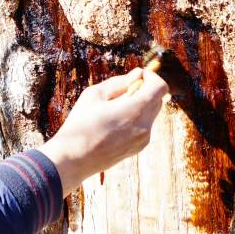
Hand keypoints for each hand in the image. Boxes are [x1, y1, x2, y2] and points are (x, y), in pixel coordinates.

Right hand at [41, 68, 167, 194]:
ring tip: (112, 111)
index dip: (150, 77)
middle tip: (120, 93)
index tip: (135, 77)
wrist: (73, 159)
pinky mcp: (138, 148)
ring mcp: (143, 139)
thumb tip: (137, 74)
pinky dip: (135, 120)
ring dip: (139, 106)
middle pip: (158, 99)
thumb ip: (118, 82)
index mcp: (135, 110)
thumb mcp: (94, 95)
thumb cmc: (80, 124)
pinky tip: (112, 125)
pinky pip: (144, 126)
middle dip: (144, 91)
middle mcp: (145, 126)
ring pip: (151, 113)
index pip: (160, 86)